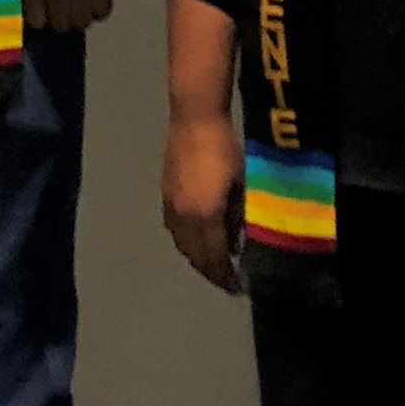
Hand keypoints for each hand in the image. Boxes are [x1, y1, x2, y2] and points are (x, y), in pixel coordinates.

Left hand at [20, 0, 121, 31]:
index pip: (33, 18)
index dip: (36, 16)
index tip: (38, 9)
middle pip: (58, 25)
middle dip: (57, 19)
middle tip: (57, 7)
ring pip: (81, 21)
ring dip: (77, 16)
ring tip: (75, 4)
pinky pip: (103, 9)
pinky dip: (97, 8)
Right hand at [161, 119, 245, 292]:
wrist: (194, 117)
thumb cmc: (224, 148)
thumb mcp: (241, 184)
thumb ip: (238, 216)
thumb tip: (236, 240)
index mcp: (204, 215)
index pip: (213, 258)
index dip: (224, 276)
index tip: (236, 288)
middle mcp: (182, 216)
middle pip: (193, 255)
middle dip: (209, 271)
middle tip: (225, 279)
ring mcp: (169, 204)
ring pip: (180, 243)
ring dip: (195, 257)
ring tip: (211, 261)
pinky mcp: (164, 193)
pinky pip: (173, 228)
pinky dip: (185, 240)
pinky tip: (195, 236)